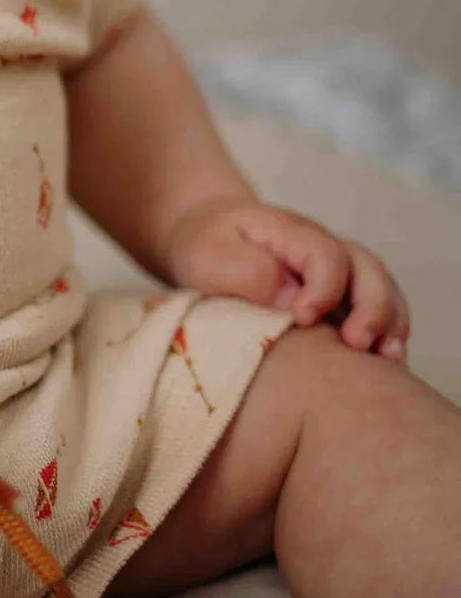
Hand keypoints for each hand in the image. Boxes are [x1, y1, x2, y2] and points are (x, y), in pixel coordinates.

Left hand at [162, 197, 410, 359]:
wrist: (207, 238)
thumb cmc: (207, 247)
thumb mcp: (210, 255)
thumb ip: (247, 272)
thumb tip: (290, 301)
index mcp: (292, 233)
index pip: (324, 254)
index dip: (323, 288)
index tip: (303, 319)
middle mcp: (325, 247)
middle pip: (366, 268)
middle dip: (371, 306)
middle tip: (359, 344)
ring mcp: (338, 270)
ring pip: (380, 287)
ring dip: (389, 321)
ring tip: (388, 358)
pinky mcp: (341, 295)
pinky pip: (376, 308)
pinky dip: (387, 332)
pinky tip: (384, 364)